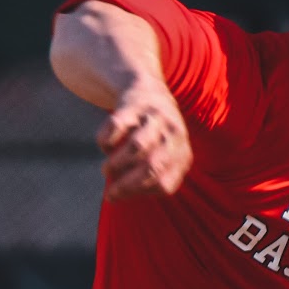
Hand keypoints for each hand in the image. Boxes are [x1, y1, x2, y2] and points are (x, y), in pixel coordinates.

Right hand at [96, 83, 192, 200]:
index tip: (116, 196)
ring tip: (107, 170)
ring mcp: (156, 117)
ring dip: (117, 163)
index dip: (137, 193)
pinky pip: (117, 126)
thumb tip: (114, 197)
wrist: (149, 91)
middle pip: (152, 166)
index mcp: (183, 154)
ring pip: (136, 146)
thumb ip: (146, 179)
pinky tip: (105, 146)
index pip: (164, 183)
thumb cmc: (153, 137)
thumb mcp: (161, 158)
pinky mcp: (136, 103)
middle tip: (110, 190)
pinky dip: (106, 141)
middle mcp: (174, 134)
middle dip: (126, 183)